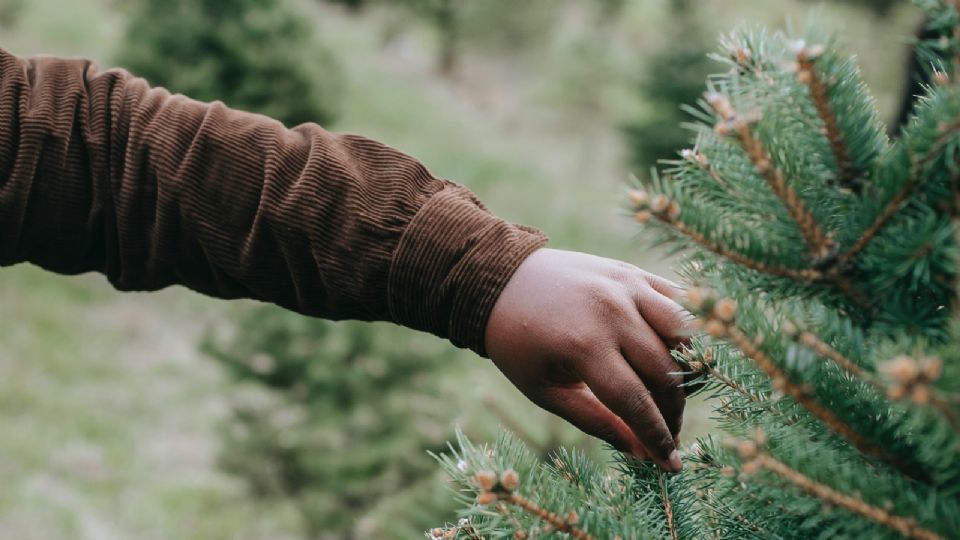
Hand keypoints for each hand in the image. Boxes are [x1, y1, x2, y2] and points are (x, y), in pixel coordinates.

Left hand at [485, 248, 688, 470]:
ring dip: (686, 372)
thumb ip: (595, 421)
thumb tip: (642, 453)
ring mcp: (626, 286)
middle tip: (669, 434)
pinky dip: (686, 331)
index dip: (657, 436)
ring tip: (672, 395)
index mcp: (583, 345)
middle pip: (665, 374)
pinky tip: (677, 355)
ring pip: (683, 335)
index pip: (635, 401)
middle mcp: (611, 312)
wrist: (501, 282)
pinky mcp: (633, 272)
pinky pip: (677, 302)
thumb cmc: (518, 343)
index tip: (671, 464)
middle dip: (673, 413)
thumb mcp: (544, 390)